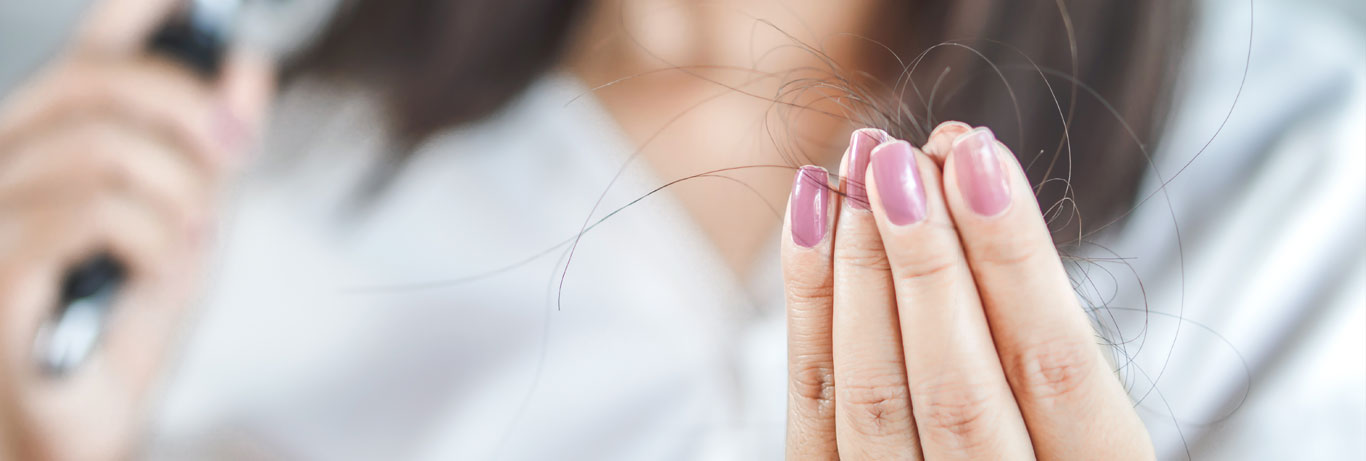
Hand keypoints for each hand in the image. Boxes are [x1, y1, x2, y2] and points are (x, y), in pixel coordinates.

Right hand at [0, 0, 271, 457]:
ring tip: (191, 239)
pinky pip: (91, 215)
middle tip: (237, 152)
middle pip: (94, 84)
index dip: (137, 11)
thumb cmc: (124, 320)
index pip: (86, 54)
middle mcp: (4, 165)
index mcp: (49, 143)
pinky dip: (154, 238)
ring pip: (103, 153)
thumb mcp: (192, 220)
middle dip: (189, 110)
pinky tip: (161, 266)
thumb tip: (248, 63)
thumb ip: (214, 146)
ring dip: (179, 195)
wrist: (81, 421)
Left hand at [781, 123, 1151, 459]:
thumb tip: (969, 173)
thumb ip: (1031, 316)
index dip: (1015, 260)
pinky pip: (816, 409)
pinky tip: (810, 218)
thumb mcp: (1076, 398)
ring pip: (875, 400)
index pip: (1054, 369)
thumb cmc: (1042, 433)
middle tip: (900, 157)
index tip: (979, 157)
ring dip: (860, 270)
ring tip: (859, 169)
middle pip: (957, 389)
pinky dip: (809, 307)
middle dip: (925, 260)